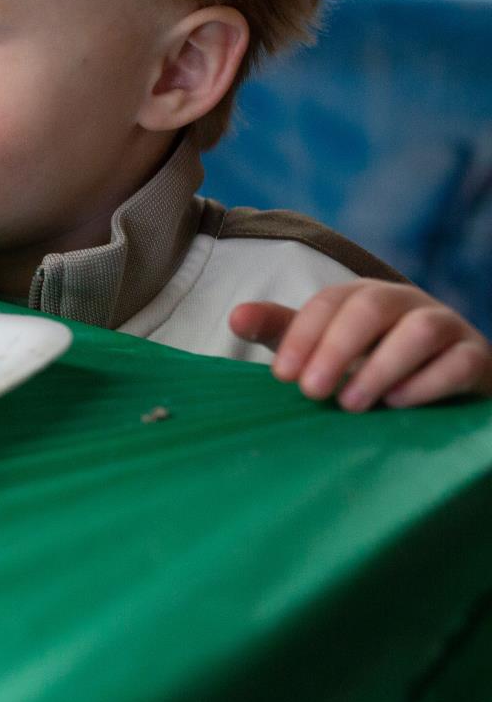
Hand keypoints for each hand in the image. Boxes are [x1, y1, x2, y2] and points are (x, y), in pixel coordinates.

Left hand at [231, 282, 491, 410]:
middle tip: (311, 392)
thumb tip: (235, 317)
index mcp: (363, 297)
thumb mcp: (324, 347)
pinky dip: (429, 383)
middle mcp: (405, 303)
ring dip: (381, 367)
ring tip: (351, 404)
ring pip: (420, 330)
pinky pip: (459, 362)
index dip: (302, 335)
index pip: (329, 302)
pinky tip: (398, 404)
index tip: (282, 376)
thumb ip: (283, 332)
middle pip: (371, 307)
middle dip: (336, 348)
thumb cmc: (371, 362)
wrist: (445, 384)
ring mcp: (446, 327)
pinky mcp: (476, 358)